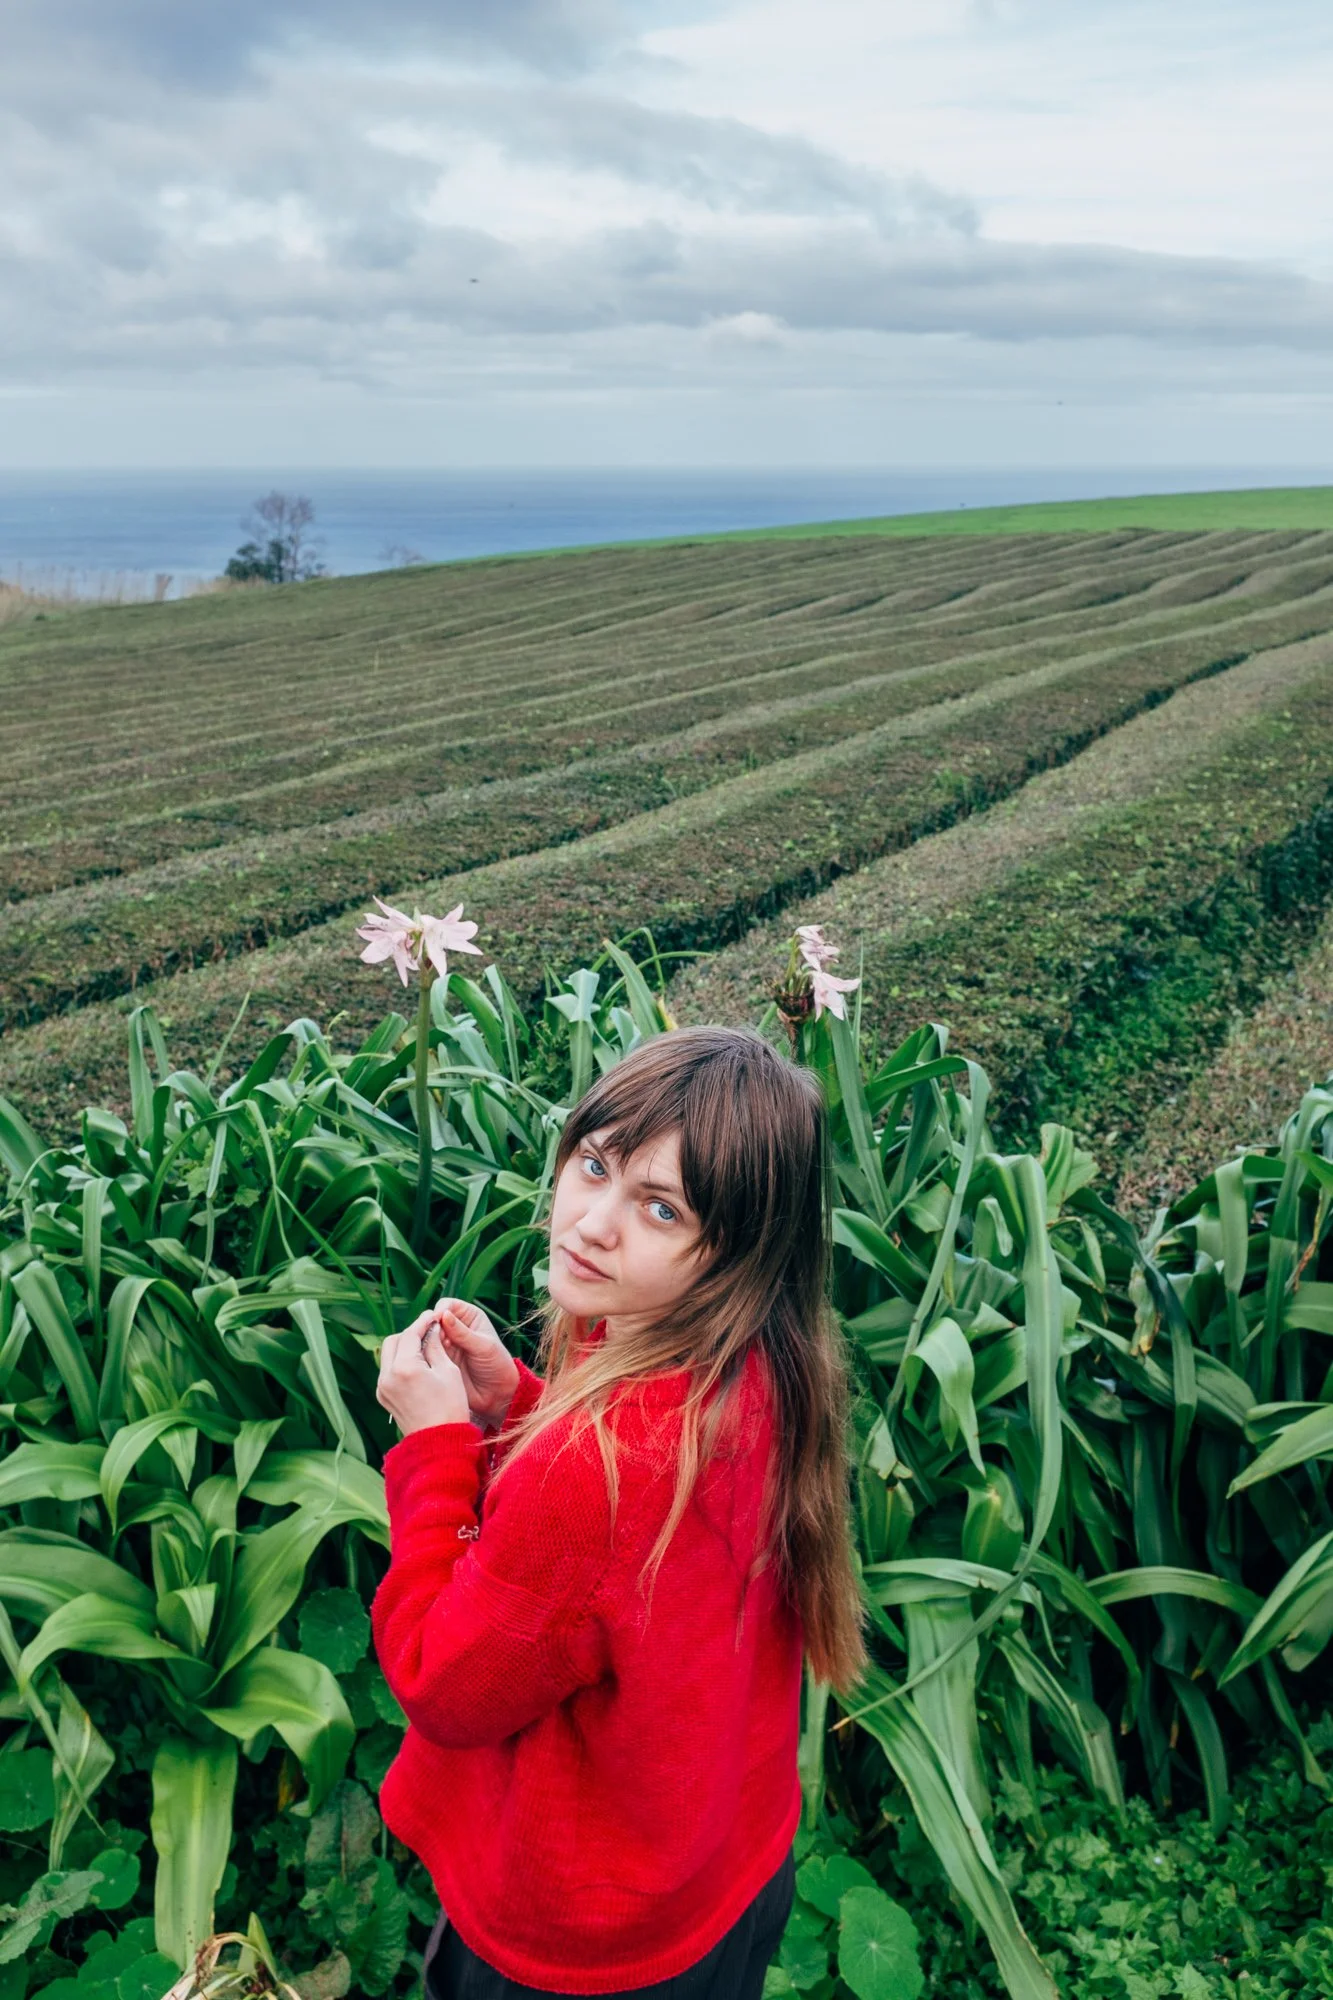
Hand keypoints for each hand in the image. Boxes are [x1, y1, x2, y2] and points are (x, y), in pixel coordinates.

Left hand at [377, 1312, 470, 1436]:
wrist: (439, 1443)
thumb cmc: (450, 1407)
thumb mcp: (448, 1371)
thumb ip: (435, 1347)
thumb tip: (431, 1331)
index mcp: (404, 1368)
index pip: (410, 1334)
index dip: (423, 1322)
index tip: (433, 1316)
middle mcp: (387, 1376)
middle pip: (394, 1341)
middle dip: (410, 1333)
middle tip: (428, 1331)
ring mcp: (382, 1388)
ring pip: (388, 1355)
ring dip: (404, 1347)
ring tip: (425, 1347)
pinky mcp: (384, 1397)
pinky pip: (388, 1370)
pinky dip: (400, 1362)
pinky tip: (418, 1364)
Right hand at [431, 1298, 520, 1428]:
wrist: (496, 1393)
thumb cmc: (496, 1365)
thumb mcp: (483, 1347)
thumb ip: (463, 1333)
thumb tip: (444, 1314)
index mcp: (469, 1316)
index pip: (448, 1305)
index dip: (439, 1311)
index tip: (436, 1321)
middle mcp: (455, 1327)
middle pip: (433, 1320)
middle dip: (431, 1328)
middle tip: (435, 1339)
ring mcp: (445, 1343)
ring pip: (427, 1336)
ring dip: (427, 1342)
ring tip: (436, 1352)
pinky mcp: (439, 1359)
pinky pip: (426, 1352)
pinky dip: (425, 1354)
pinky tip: (432, 1361)